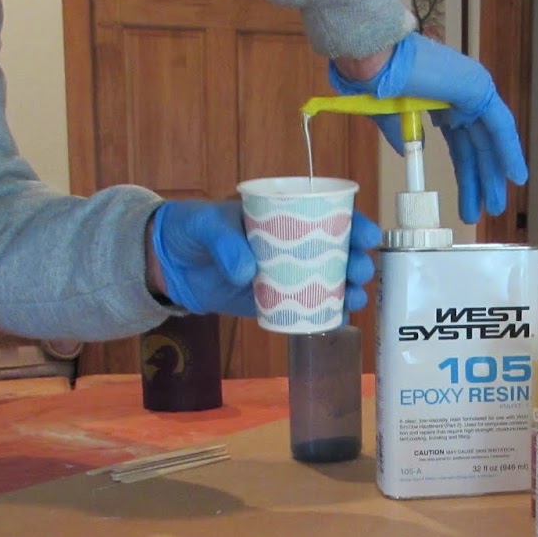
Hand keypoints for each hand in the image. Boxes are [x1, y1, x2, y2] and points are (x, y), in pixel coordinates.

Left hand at [149, 200, 382, 316]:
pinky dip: (323, 315)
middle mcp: (292, 245)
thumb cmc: (193, 229)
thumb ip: (225, 243)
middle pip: (336, 252)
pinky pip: (304, 309)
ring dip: (347, 290)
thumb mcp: (207, 225)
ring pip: (327, 282)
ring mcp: (284, 275)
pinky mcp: (272, 301)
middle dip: (356, 261)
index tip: (368, 236)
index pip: (328, 216)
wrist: (169, 263)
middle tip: (360, 271)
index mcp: (284, 216)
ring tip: (355, 298)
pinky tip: (337, 320)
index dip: (355, 224)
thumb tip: (247, 272)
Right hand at [329, 32, 528, 223]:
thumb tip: (407, 152)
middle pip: (477, 147)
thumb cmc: (376, 81)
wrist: (376, 61)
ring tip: (496, 205)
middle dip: (481, 181)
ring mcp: (471, 90)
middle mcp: (459, 97)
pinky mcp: (479, 88)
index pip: (461, 146)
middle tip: (486, 210)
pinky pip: (500, 125)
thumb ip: (403, 136)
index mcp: (440, 103)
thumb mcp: (390, 119)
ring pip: (490, 140)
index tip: (467, 204)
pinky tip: (515, 176)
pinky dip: (509, 151)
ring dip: (495, 173)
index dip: (465, 176)